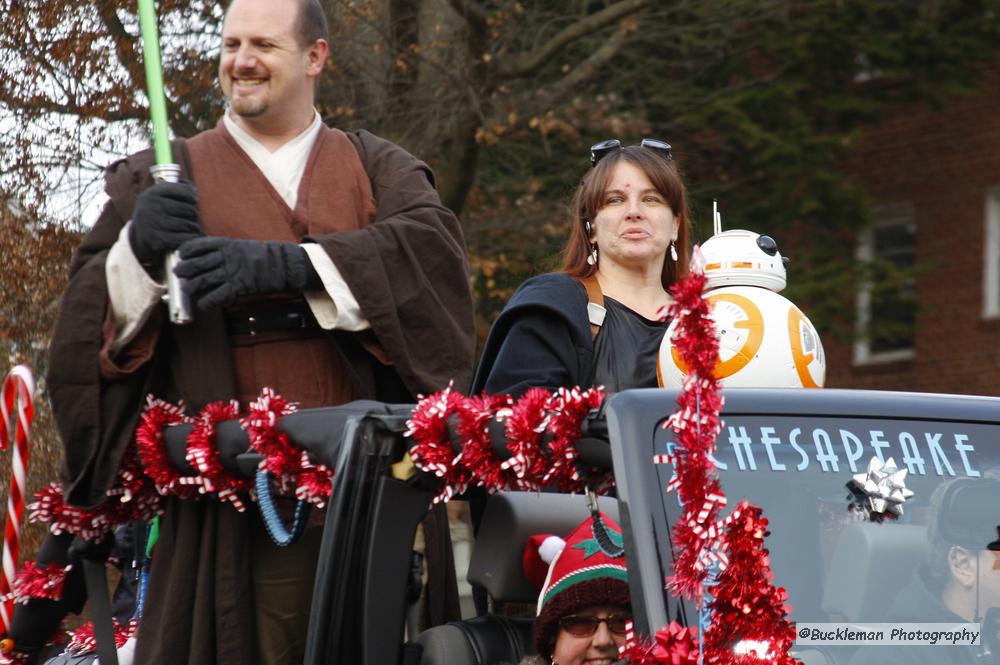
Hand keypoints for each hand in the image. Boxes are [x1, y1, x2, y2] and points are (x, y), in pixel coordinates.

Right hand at [128, 181, 200, 272]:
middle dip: (193, 214)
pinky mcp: (159, 240)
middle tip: (189, 217)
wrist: (139, 238)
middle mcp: (151, 207)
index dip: (191, 196)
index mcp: (152, 193)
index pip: (184, 191)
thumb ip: (178, 188)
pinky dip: (190, 238)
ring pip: (189, 224)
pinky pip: (185, 238)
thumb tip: (194, 190)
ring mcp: (154, 224)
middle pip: (189, 209)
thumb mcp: (160, 196)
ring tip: (188, 227)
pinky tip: (186, 236)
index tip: (191, 201)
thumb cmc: (157, 213)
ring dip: (194, 227)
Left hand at [174, 237, 317, 309]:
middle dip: (185, 269)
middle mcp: (227, 257)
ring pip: (205, 279)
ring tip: (186, 290)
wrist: (283, 265)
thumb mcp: (241, 246)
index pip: (200, 245)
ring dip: (193, 286)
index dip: (187, 250)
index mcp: (227, 244)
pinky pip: (218, 295)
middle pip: (199, 263)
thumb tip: (207, 257)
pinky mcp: (240, 286)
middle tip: (177, 274)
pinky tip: (202, 305)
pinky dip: (207, 302)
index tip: (180, 254)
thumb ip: (225, 251)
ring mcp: (233, 272)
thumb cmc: (263, 256)